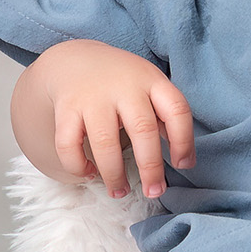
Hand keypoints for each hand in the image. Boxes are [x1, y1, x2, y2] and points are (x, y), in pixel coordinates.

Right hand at [22, 39, 194, 198]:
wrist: (73, 59)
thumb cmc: (121, 83)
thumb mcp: (148, 87)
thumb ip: (165, 117)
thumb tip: (183, 158)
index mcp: (151, 81)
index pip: (176, 109)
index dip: (184, 140)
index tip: (183, 165)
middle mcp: (123, 87)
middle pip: (142, 129)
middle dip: (150, 167)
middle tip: (154, 192)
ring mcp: (93, 97)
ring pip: (104, 142)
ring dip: (113, 174)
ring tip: (119, 192)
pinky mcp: (66, 109)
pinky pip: (68, 144)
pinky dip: (78, 165)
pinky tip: (89, 173)